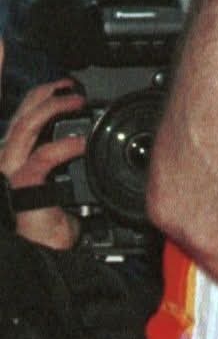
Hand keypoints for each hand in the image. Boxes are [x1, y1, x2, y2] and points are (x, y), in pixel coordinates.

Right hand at [0, 44, 85, 249]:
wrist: (42, 252)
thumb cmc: (49, 221)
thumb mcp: (59, 184)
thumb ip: (65, 164)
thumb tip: (86, 145)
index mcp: (17, 155)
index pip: (23, 117)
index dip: (40, 97)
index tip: (64, 86)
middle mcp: (10, 158)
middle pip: (23, 114)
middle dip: (47, 94)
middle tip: (74, 88)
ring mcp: (12, 170)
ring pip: (27, 127)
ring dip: (53, 109)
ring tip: (78, 102)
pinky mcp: (23, 185)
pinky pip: (42, 158)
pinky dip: (64, 146)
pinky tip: (82, 143)